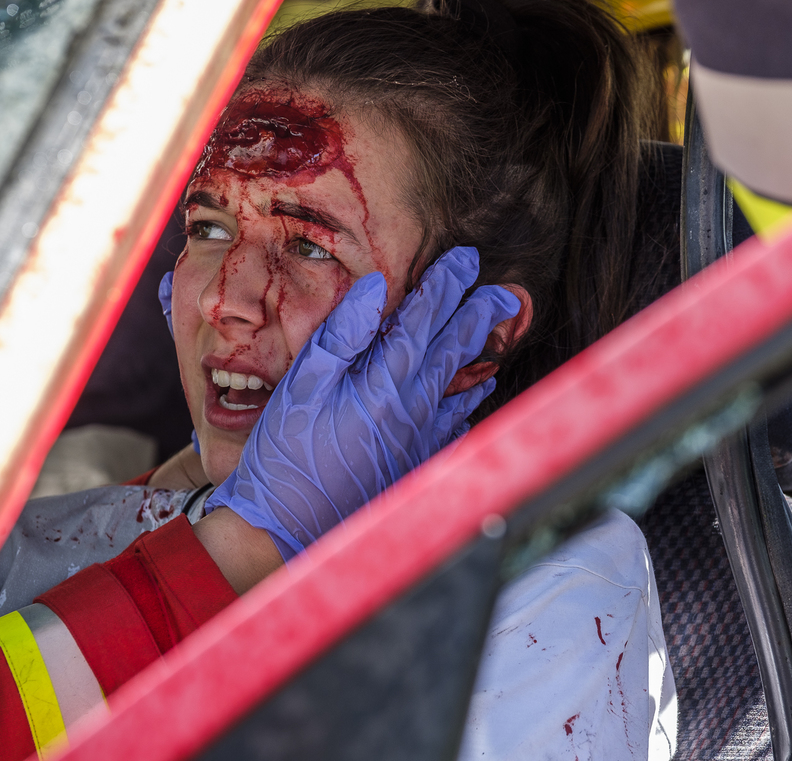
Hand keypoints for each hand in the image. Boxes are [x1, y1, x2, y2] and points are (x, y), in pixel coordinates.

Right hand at [206, 247, 519, 559]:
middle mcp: (412, 408)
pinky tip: (473, 398)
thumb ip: (340, 334)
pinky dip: (467, 405)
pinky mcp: (415, 465)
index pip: (424, 320)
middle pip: (454, 350)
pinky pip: (453, 426)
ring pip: (459, 387)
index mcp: (384, 382)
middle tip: (505, 293)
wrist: (287, 531)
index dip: (446, 285)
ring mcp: (418, 440)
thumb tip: (375, 288)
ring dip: (478, 357)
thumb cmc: (286, 457)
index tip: (466, 259)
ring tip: (495, 337)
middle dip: (479, 315)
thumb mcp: (301, 386)